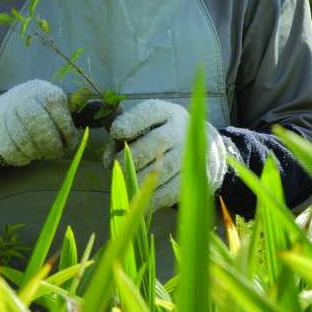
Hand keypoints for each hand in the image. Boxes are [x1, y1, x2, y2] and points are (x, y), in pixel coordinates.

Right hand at [0, 79, 80, 165]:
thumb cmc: (32, 110)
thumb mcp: (50, 103)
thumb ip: (69, 104)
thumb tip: (87, 94)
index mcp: (41, 90)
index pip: (57, 108)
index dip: (67, 130)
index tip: (70, 143)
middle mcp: (22, 97)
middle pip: (40, 125)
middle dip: (52, 145)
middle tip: (56, 153)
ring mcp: (6, 113)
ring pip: (25, 140)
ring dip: (37, 152)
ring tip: (41, 153)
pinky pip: (11, 150)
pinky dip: (21, 158)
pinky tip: (26, 156)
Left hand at [109, 99, 229, 210]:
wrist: (203, 149)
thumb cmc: (161, 135)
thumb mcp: (147, 124)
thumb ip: (124, 136)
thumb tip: (108, 160)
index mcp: (167, 113)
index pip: (150, 112)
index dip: (132, 122)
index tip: (116, 132)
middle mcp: (181, 131)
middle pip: (156, 141)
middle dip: (132, 155)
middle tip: (118, 166)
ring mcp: (189, 155)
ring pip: (163, 168)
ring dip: (139, 178)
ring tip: (125, 182)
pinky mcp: (193, 179)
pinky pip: (171, 190)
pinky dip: (152, 197)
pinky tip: (138, 199)